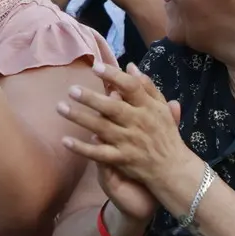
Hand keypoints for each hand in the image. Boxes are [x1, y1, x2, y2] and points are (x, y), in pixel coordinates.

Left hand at [58, 64, 191, 187]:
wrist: (174, 169)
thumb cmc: (165, 134)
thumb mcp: (161, 108)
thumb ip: (147, 87)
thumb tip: (130, 66)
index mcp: (148, 107)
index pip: (131, 87)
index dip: (113, 76)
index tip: (95, 67)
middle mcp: (138, 123)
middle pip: (112, 108)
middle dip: (91, 98)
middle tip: (71, 89)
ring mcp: (129, 142)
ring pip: (101, 128)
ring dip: (80, 118)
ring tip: (60, 107)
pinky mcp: (122, 159)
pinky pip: (99, 154)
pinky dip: (82, 148)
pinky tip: (65, 141)